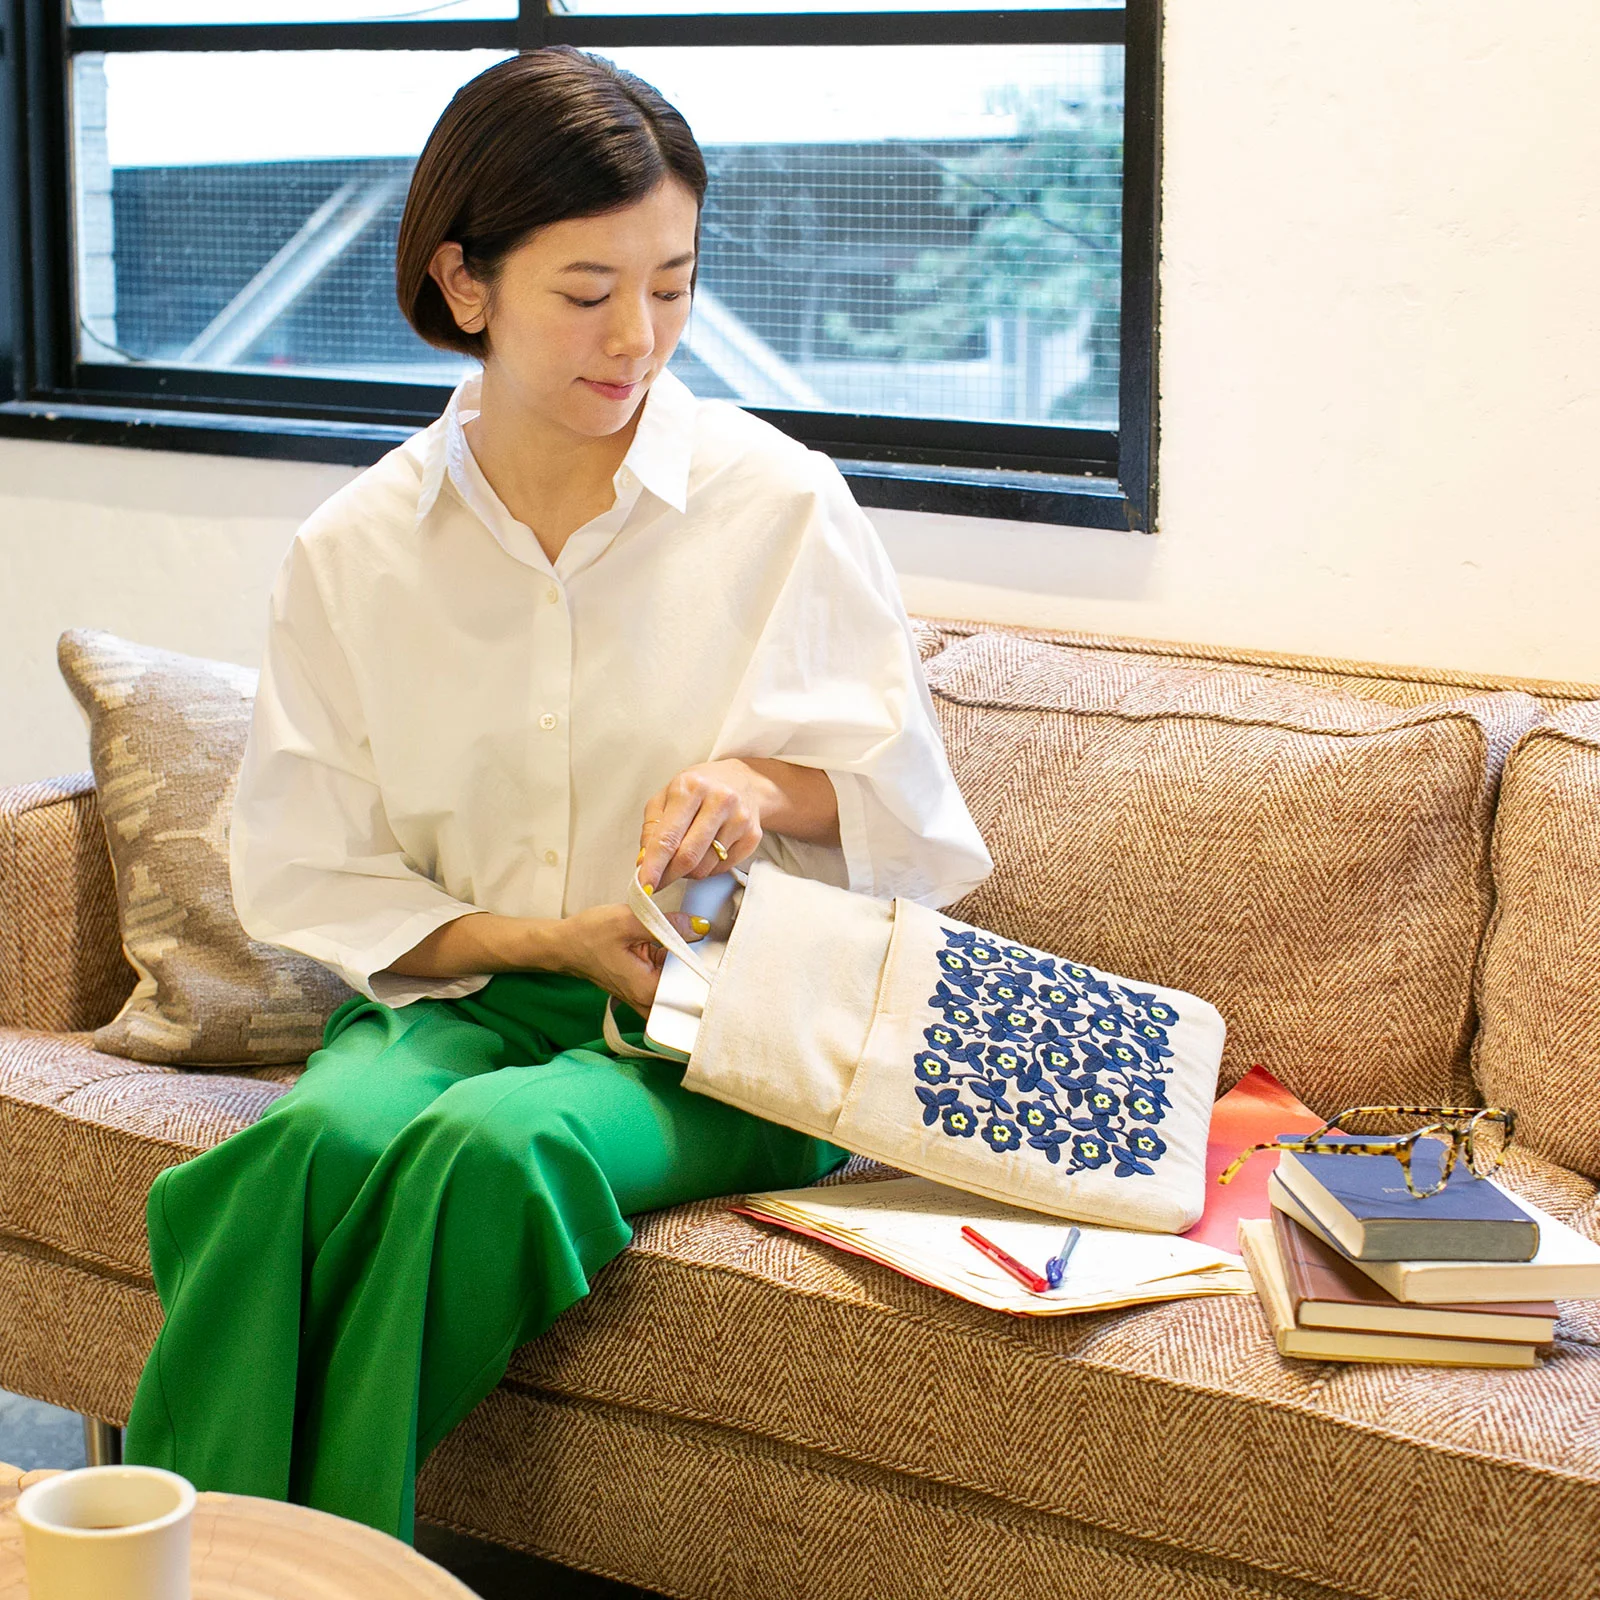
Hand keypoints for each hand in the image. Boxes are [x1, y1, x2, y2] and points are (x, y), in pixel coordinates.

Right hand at [558, 903, 703, 1015]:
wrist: (565, 944)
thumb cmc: (590, 935)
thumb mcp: (629, 921)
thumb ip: (668, 925)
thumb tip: (701, 926)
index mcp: (648, 990)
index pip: (693, 986)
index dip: (707, 965)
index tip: (717, 946)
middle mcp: (649, 1000)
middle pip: (689, 988)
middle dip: (700, 963)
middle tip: (709, 939)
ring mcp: (646, 997)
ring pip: (680, 982)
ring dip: (686, 962)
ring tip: (694, 938)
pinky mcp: (644, 987)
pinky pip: (668, 978)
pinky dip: (674, 962)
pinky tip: (674, 943)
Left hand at [638, 759, 764, 891]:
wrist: (743, 781)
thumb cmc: (699, 789)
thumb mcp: (666, 796)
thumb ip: (651, 828)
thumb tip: (644, 862)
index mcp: (691, 788)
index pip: (668, 837)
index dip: (653, 866)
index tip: (643, 886)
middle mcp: (719, 801)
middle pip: (688, 856)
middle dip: (668, 875)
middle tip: (658, 880)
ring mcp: (739, 819)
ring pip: (704, 867)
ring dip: (687, 872)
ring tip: (685, 856)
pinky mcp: (752, 836)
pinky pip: (722, 868)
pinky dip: (708, 868)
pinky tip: (706, 852)